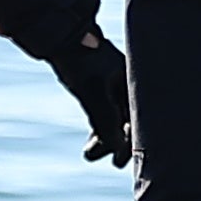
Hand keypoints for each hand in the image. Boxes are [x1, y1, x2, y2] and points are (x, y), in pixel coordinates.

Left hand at [54, 29, 135, 165]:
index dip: (134, 139)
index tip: (123, 159)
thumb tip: (118, 147)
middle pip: (130, 120)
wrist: (59, 37)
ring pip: (115, 119)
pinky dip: (99, 128)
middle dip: (120, 142)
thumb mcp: (92, 91)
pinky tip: (91, 145)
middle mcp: (129, 84)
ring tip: (92, 154)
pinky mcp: (99, 88)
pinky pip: (104, 114)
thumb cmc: (80, 60)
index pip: (141, 116)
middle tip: (116, 162)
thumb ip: (105, 119)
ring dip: (106, 138)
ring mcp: (114, 86)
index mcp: (135, 81)